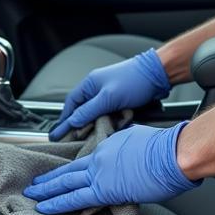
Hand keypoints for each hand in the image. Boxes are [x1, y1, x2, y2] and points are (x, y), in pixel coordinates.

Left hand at [24, 122, 198, 213]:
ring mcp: (100, 172)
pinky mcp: (104, 189)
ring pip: (66, 182)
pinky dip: (57, 203)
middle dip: (51, 178)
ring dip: (47, 190)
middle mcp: (100, 156)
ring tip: (33, 195)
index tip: (67, 175)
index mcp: (110, 145)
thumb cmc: (167, 148)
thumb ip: (131, 147)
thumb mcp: (143, 139)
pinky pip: (75, 198)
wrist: (173, 153)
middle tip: (36, 184)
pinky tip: (45, 208)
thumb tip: (131, 154)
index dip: (75, 169)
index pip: (88, 160)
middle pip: (70, 169)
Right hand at [48, 49, 169, 140]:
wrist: (158, 74)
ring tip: (87, 138)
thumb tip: (72, 122)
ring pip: (96, 114)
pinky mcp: (120, 101)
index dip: (64, 119)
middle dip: (77, 124)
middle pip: (82, 110)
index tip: (57, 134)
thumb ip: (89, 111)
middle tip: (70, 139)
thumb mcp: (108, 98)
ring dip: (94, 125)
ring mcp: (109, 95)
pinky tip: (106, 131)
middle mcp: (97, 89)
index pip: (71, 104)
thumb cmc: (133, 81)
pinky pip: (108, 114)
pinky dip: (107, 123)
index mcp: (90, 84)